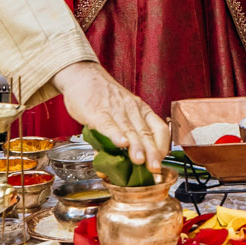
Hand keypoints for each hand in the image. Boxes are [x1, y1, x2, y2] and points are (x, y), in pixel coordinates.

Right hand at [52, 61, 168, 171]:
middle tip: (155, 168)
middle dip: (152, 153)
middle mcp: (132, 109)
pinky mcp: (97, 112)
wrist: (83, 76)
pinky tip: (121, 144)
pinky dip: (115, 134)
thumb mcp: (120, 112)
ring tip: (140, 161)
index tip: (161, 161)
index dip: (162, 146)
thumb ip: (122, 137)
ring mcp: (115, 110)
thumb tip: (121, 164)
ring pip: (129, 130)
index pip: (159, 129)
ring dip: (135, 147)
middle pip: (145, 133)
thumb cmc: (102, 96)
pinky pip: (108, 124)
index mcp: (140, 110)